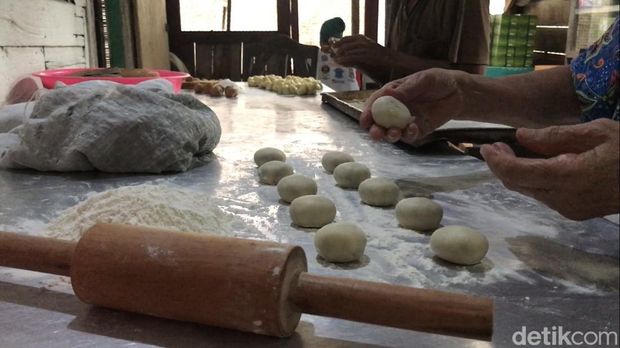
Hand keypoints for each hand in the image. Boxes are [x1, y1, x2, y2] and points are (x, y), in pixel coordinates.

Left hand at [332, 35, 391, 69]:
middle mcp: (363, 41)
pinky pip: (354, 57)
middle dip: (338, 48)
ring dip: (341, 55)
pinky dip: (346, 59)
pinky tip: (340, 62)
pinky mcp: (368, 55)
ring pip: (349, 50)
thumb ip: (354, 52)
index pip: (347, 38)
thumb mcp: (365, 50)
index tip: (332, 46)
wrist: (391, 59)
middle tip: (331, 53)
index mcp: (362, 38)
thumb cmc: (377, 56)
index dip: (338, 42)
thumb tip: (342, 57)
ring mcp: (366, 48)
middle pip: (347, 43)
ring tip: (334, 59)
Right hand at [360, 68, 469, 142]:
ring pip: (392, 132)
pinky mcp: (418, 129)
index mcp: (392, 94)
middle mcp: (396, 109)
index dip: (368, 112)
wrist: (458, 92)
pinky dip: (408, 135)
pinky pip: (409, 136)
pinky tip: (412, 128)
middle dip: (375, 129)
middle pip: (380, 122)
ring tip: (394, 133)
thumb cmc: (438, 80)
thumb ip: (408, 89)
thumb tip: (391, 95)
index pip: (375, 103)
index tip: (365, 121)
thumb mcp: (423, 80)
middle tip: (376, 133)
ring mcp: (406, 121)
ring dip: (390, 135)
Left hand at [480, 119, 619, 219]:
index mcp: (568, 176)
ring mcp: (569, 209)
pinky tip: (535, 164)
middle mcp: (563, 199)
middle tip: (495, 145)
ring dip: (515, 173)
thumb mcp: (597, 131)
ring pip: (529, 191)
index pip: (516, 173)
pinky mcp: (575, 213)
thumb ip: (555, 136)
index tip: (485, 147)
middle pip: (517, 185)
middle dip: (501, 166)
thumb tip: (522, 136)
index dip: (495, 161)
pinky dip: (532, 180)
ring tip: (512, 151)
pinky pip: (544, 195)